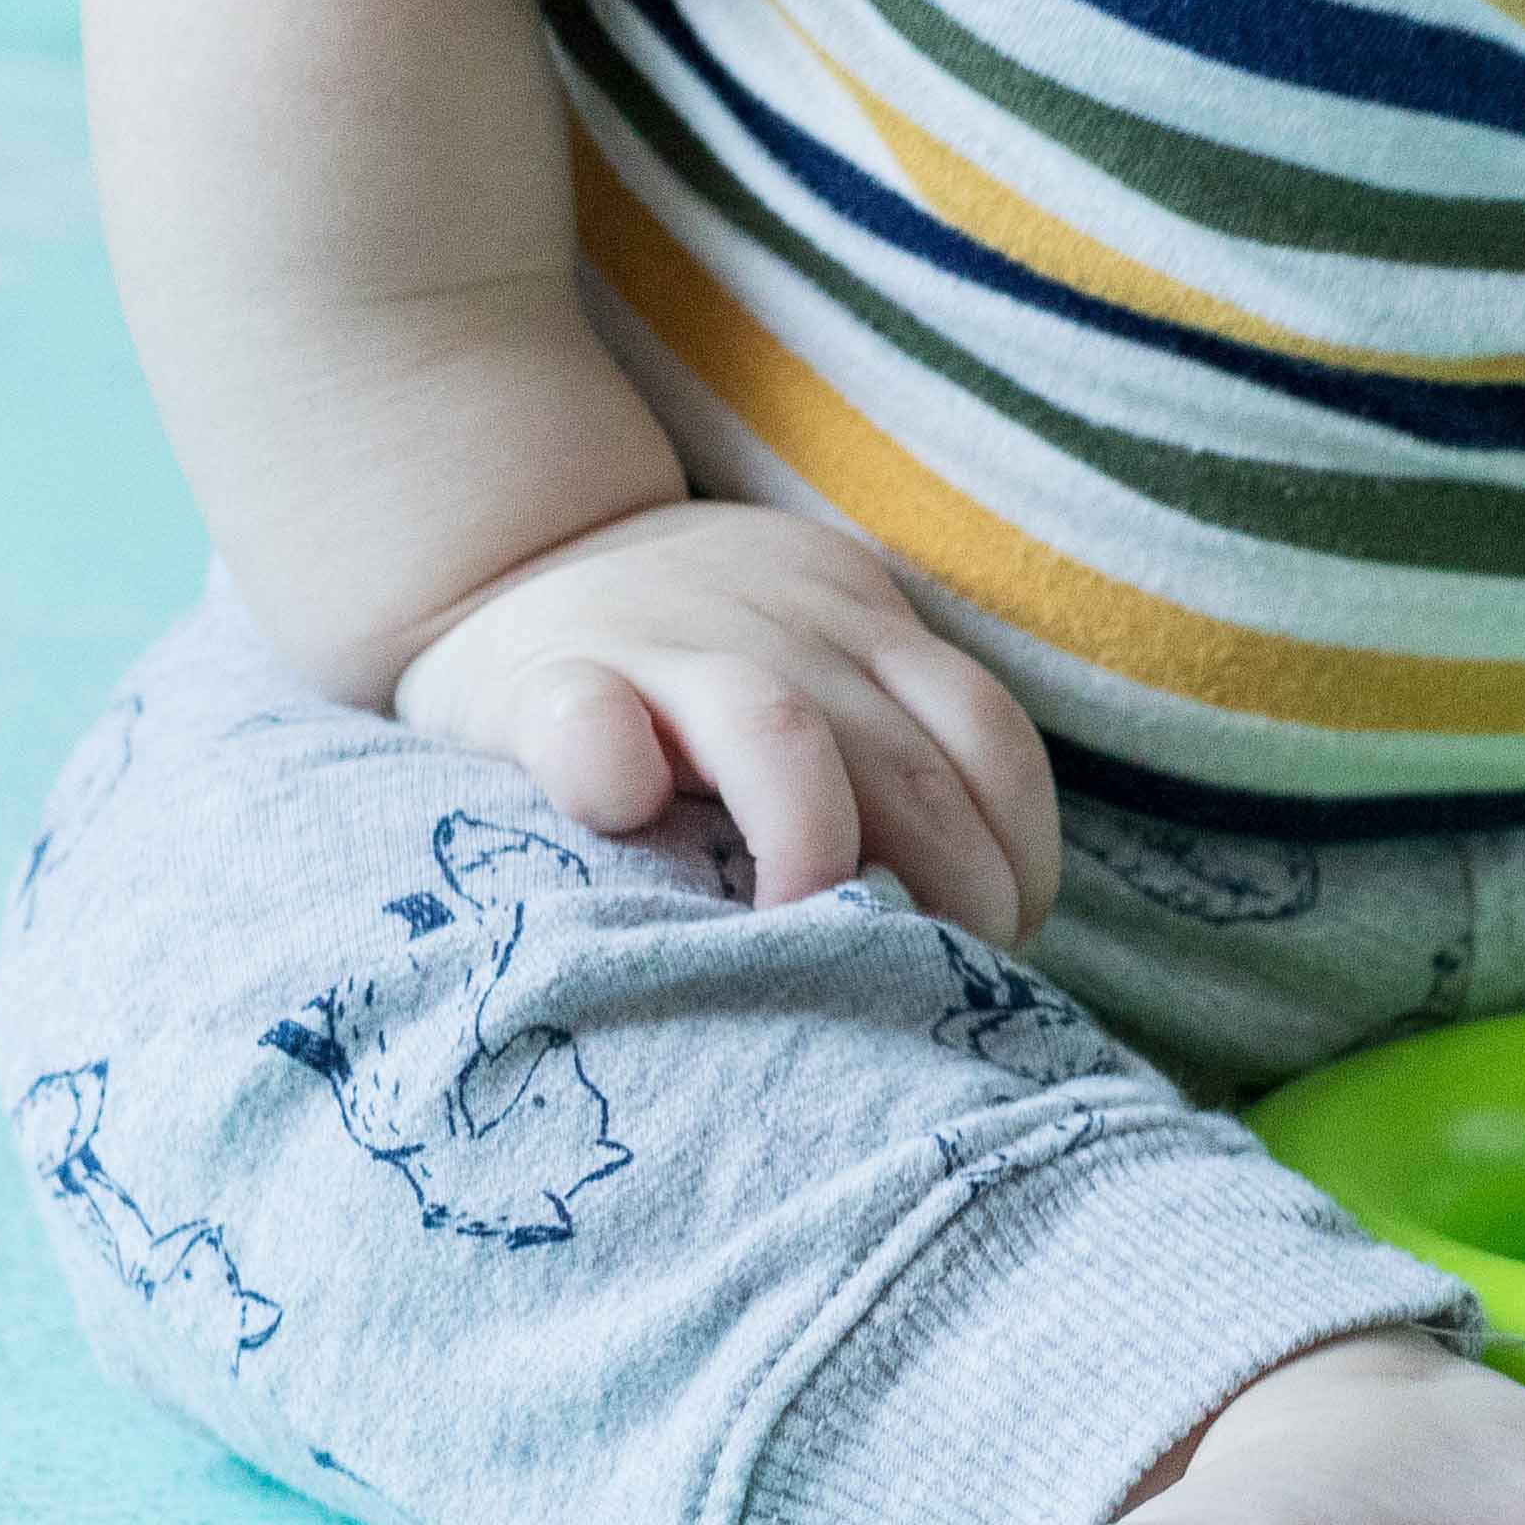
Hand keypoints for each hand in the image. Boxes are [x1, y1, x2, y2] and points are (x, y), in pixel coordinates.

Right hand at [392, 498, 1062, 942]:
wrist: (506, 547)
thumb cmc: (684, 654)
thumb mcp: (807, 659)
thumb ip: (880, 740)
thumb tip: (986, 907)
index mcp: (857, 622)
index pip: (983, 727)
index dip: (1017, 840)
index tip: (1013, 927)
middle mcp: (781, 627)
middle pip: (905, 759)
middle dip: (951, 882)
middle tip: (941, 977)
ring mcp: (661, 646)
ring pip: (777, 732)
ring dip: (821, 847)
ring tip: (824, 941)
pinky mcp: (543, 678)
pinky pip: (590, 721)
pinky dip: (616, 774)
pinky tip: (634, 821)